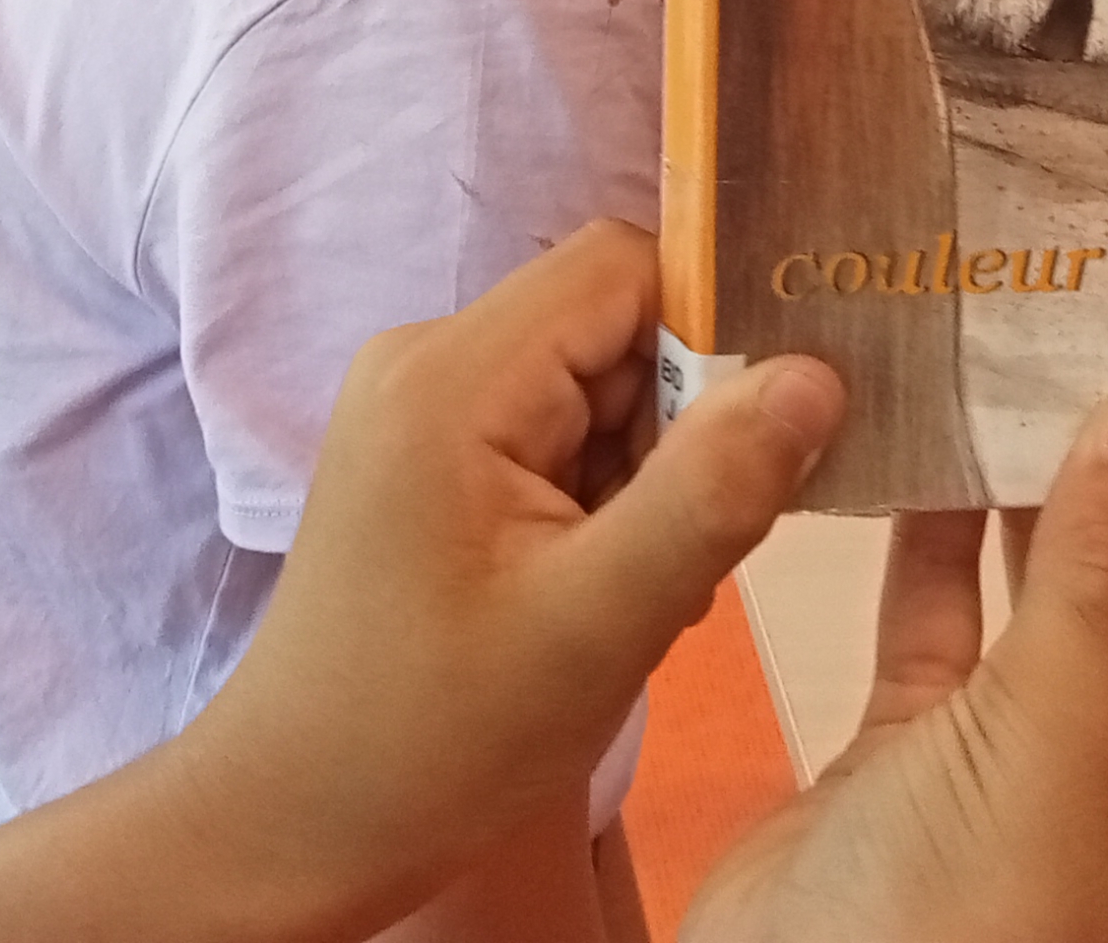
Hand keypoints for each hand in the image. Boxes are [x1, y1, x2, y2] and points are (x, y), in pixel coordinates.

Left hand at [181, 219, 844, 937]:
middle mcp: (432, 359)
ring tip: (647, 581)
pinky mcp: (437, 454)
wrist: (288, 839)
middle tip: (698, 541)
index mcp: (454, 375)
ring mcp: (428, 406)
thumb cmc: (431, 742)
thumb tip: (819, 372)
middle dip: (689, 420)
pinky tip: (609, 582)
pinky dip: (615, 492)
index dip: (715, 331)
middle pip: (622, 323)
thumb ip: (712, 491)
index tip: (762, 438)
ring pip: (607, 379)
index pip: (628, 268)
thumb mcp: (596, 626)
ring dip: (657, 467)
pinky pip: (568, 425)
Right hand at [684, 394, 1107, 942]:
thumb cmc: (955, 940)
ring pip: (1057, 635)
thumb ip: (1103, 585)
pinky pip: (945, 650)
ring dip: (1041, 524)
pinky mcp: (909, 788)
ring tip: (1026, 395)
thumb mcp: (1054, 758)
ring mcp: (1022, 809)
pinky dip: (937, 561)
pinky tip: (927, 459)